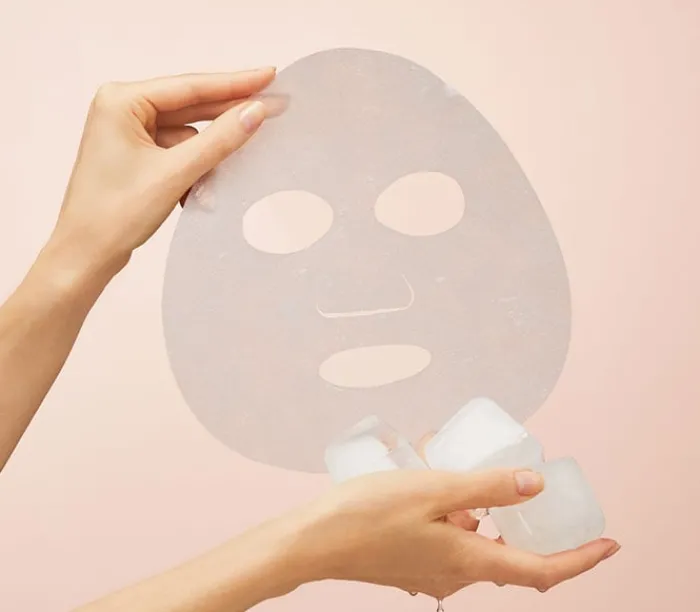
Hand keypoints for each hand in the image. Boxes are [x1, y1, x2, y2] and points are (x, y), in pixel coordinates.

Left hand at [50, 68, 275, 277]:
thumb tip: (256, 111)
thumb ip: (219, 140)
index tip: (269, 76)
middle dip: (229, 112)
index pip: (190, 87)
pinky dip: (198, 165)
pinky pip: (179, 150)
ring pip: (188, 131)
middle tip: (273, 106)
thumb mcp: (175, 173)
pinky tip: (208, 184)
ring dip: (212, 150)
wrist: (85, 255)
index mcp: (121, 101)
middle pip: (190, 105)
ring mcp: (128, 133)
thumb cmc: (114, 214)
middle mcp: (122, 109)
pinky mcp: (136, 155)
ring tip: (242, 158)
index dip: (235, 83)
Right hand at [292, 467, 619, 599]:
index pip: (542, 572)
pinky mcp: (411, 563)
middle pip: (508, 555)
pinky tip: (430, 484)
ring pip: (473, 541)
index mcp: (468, 562)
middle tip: (528, 486)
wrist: (313, 541)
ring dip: (478, 510)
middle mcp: (455, 575)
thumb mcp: (435, 490)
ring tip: (462, 471)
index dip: (581, 559)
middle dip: (522, 522)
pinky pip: (448, 539)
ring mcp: (431, 572)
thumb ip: (487, 488)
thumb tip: (536, 484)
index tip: (609, 544)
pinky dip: (453, 514)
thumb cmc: (369, 514)